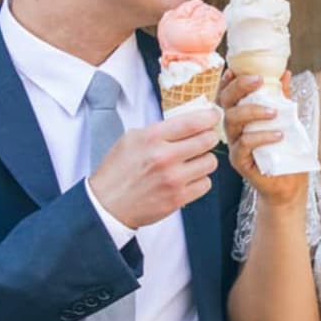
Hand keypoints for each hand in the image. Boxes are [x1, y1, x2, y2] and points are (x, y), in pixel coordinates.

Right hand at [87, 109, 220, 228]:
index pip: (192, 122)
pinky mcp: (178, 198)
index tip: (213, 115)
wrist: (107, 205)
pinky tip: (188, 178)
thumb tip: (188, 122)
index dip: (209, 116)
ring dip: (205, 160)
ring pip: (210, 162)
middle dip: (209, 137)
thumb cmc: (118, 171)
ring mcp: (173, 179)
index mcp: (152, 138)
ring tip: (193, 161)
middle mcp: (165, 157)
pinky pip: (206, 183)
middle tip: (205, 138)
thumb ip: (159, 130)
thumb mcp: (131, 139)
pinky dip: (200, 180)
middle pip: (207, 140)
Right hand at [220, 69, 306, 211]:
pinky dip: (261, 136)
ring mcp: (234, 145)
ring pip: (231, 121)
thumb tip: (284, 73)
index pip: (228, 94)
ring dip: (252, 111)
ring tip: (274, 111)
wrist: (288, 184)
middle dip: (239, 87)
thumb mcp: (286, 120)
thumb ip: (282, 98)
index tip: (236, 69)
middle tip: (259, 81)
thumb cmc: (284, 152)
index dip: (228, 80)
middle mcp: (233, 129)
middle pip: (225, 102)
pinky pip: (244, 144)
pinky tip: (278, 134)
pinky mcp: (239, 161)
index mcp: (240, 116)